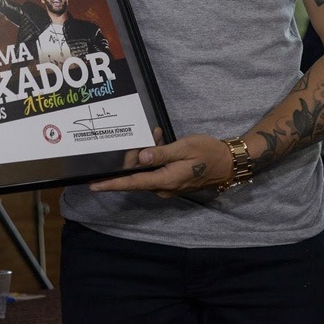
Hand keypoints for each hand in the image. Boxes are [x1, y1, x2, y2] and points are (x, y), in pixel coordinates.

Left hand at [89, 133, 232, 196]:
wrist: (229, 162)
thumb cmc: (208, 152)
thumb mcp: (184, 148)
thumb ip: (161, 153)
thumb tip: (140, 159)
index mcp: (165, 180)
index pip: (132, 183)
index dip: (112, 184)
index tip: (94, 186)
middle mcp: (164, 187)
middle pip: (137, 176)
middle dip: (132, 159)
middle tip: (140, 140)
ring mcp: (169, 186)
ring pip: (147, 171)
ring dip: (146, 154)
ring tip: (156, 136)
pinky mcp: (173, 181)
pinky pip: (156, 170)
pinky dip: (155, 157)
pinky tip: (159, 141)